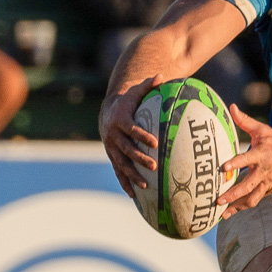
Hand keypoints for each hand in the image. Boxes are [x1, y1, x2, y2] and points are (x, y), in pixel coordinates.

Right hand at [98, 75, 160, 193]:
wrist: (108, 112)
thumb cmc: (128, 102)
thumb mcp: (136, 92)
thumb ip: (149, 85)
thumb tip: (163, 75)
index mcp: (120, 120)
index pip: (132, 129)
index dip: (142, 136)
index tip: (154, 142)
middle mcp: (113, 136)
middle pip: (127, 149)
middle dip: (139, 159)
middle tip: (154, 166)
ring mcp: (111, 148)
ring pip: (121, 164)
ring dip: (132, 175)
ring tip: (145, 186)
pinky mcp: (112, 157)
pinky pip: (118, 172)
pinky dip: (124, 183)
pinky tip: (134, 195)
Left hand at [219, 106, 271, 215]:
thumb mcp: (262, 130)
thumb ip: (244, 121)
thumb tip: (231, 107)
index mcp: (261, 154)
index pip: (247, 158)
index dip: (236, 163)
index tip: (223, 167)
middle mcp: (264, 171)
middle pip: (248, 185)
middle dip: (233, 194)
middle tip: (218, 199)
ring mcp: (267, 183)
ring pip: (252, 198)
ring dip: (237, 207)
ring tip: (222, 213)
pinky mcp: (269, 190)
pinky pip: (255, 200)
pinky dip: (242, 207)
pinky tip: (230, 213)